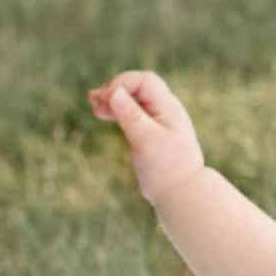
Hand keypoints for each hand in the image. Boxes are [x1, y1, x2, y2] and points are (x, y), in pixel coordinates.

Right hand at [88, 70, 205, 203]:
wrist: (181, 194)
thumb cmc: (166, 168)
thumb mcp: (146, 140)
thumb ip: (131, 115)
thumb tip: (114, 91)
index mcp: (168, 108)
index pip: (144, 81)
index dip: (123, 84)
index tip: (106, 100)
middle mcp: (164, 110)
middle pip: (137, 87)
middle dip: (115, 90)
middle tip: (93, 101)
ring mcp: (157, 121)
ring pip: (133, 100)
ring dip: (113, 100)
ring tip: (93, 104)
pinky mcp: (149, 133)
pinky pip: (132, 114)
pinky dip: (117, 112)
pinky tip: (102, 113)